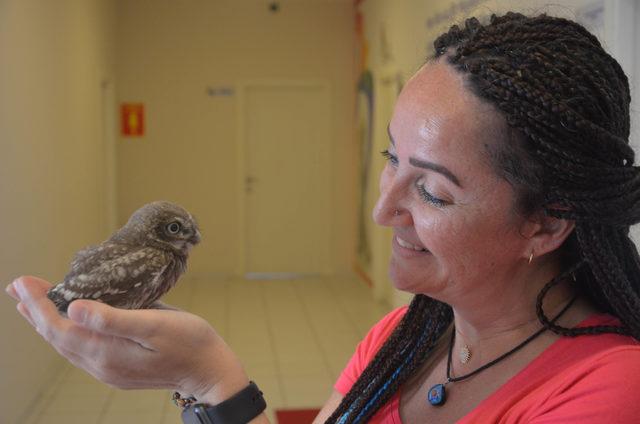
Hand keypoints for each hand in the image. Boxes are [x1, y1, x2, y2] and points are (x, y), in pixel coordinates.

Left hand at [5, 276, 248, 401]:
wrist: (209, 372)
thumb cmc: (190, 342)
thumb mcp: (156, 325)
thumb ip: (114, 319)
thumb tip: (74, 308)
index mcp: (107, 353)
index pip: (60, 327)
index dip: (39, 304)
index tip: (23, 282)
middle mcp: (101, 365)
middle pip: (57, 337)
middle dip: (35, 311)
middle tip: (17, 285)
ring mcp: (109, 370)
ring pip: (66, 344)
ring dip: (46, 322)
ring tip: (30, 302)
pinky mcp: (118, 369)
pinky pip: (80, 348)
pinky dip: (65, 331)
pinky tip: (66, 321)